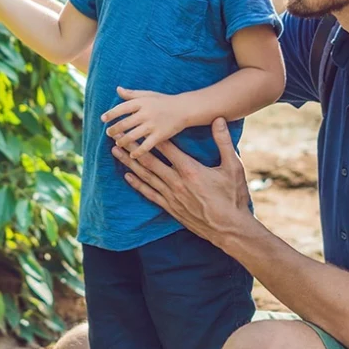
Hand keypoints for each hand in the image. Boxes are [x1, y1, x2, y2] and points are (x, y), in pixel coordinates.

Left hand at [103, 86, 189, 159]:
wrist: (184, 109)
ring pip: (133, 136)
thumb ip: (132, 94)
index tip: (103, 119)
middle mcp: (145, 113)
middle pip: (125, 123)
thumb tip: (118, 89)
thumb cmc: (164, 101)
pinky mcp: (160, 135)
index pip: (122, 108)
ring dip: (123, 141)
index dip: (111, 114)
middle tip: (108, 133)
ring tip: (118, 143)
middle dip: (114, 129)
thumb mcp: (148, 94)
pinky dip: (138, 152)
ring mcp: (152, 125)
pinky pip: (146, 146)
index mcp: (142, 102)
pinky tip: (132, 155)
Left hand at [112, 118, 252, 245]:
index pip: (167, 148)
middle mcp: (176, 182)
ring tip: (116, 152)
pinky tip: (128, 176)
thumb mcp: (233, 166)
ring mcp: (171, 196)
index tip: (139, 124)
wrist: (229, 228)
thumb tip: (219, 120)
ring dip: (129, 163)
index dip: (151, 135)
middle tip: (117, 136)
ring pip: (145, 176)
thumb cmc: (233, 197)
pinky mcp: (170, 208)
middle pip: (149, 161)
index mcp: (190, 170)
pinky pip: (150, 194)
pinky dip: (138, 184)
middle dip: (132, 147)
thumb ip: (223, 142)